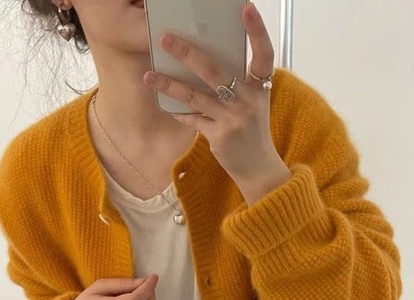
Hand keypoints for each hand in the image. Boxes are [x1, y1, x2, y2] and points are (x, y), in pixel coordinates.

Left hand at [143, 2, 286, 191]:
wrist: (259, 169)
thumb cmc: (254, 132)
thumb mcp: (254, 104)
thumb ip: (238, 84)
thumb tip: (204, 61)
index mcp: (260, 89)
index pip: (264, 54)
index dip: (257, 31)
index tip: (247, 7)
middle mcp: (248, 102)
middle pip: (215, 71)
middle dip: (187, 53)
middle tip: (165, 38)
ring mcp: (233, 120)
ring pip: (195, 96)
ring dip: (169, 84)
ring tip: (149, 75)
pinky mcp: (219, 137)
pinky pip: (192, 119)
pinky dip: (179, 112)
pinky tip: (165, 104)